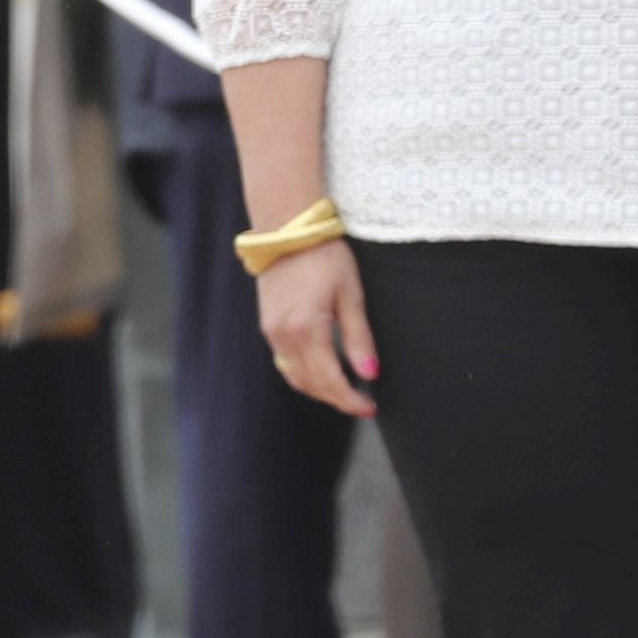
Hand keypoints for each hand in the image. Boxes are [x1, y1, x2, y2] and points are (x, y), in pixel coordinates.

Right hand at [257, 242, 375, 415]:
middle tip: (361, 402)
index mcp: (307, 330)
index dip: (350, 400)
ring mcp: (272, 332)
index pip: (330, 381)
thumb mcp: (350, 294)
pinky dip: (304, 374)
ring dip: (319, 390)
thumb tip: (370, 374)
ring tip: (344, 390)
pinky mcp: (268, 325)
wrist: (287, 229)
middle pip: (311, 385)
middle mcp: (284, 337)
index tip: (370, 408)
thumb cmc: (324, 256)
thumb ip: (358, 337)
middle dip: (336, 399)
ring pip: (295, 378)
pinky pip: (284, 363)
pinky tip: (322, 370)